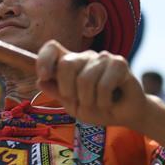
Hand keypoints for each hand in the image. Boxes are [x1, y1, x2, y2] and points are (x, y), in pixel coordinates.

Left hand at [35, 40, 150, 130]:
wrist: (124, 116)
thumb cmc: (97, 108)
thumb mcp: (72, 105)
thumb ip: (58, 92)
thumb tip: (40, 81)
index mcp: (71, 63)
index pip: (52, 48)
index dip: (44, 59)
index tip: (44, 75)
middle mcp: (85, 57)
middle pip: (66, 64)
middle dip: (69, 91)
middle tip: (80, 102)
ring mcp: (103, 58)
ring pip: (85, 80)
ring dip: (90, 101)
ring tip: (98, 104)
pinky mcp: (119, 63)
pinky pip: (104, 85)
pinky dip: (103, 102)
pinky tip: (109, 103)